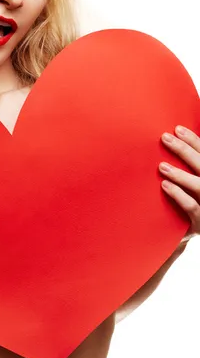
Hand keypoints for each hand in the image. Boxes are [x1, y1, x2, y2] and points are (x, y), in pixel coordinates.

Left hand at [159, 125, 199, 243]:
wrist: (199, 228)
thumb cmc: (196, 203)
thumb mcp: (194, 184)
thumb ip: (190, 167)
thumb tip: (174, 141)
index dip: (194, 141)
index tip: (177, 128)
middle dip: (185, 150)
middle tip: (165, 138)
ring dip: (181, 175)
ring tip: (161, 166)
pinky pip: (192, 207)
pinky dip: (179, 195)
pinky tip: (164, 185)